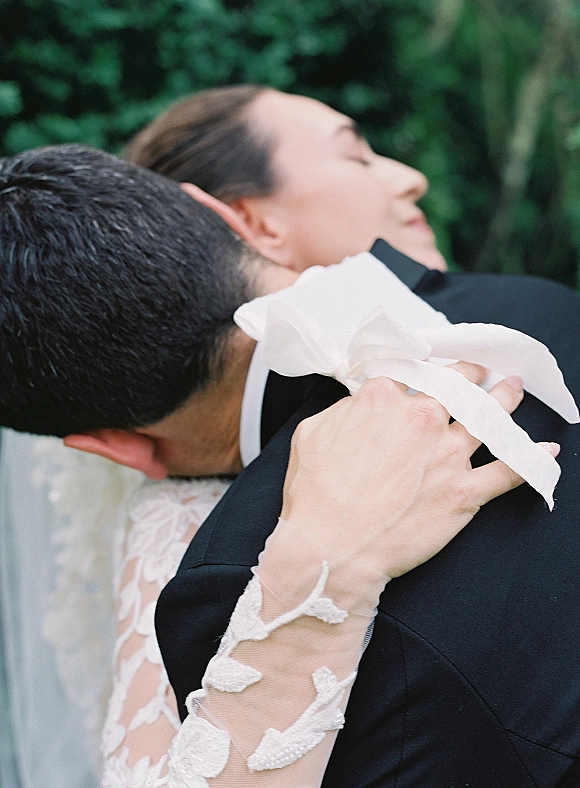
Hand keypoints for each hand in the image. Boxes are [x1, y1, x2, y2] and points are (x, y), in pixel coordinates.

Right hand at [274, 364, 555, 608]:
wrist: (332, 550)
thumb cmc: (314, 496)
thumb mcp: (311, 435)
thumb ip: (341, 410)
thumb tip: (358, 405)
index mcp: (382, 400)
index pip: (410, 372)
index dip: (421, 369)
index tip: (429, 369)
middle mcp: (420, 418)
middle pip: (456, 384)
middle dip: (471, 372)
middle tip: (481, 368)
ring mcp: (446, 455)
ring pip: (488, 417)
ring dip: (506, 399)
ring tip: (515, 387)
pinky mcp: (464, 492)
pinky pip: (509, 472)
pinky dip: (533, 461)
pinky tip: (548, 451)